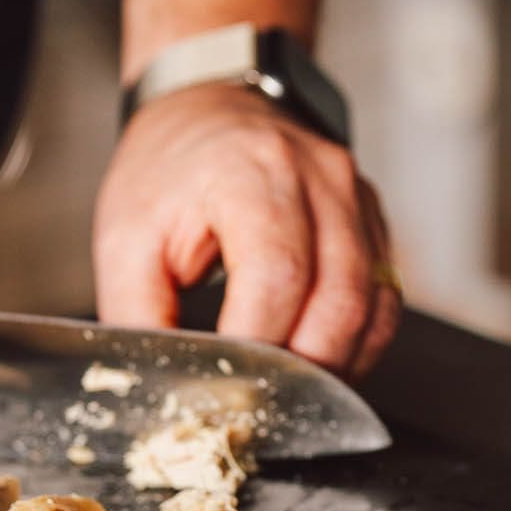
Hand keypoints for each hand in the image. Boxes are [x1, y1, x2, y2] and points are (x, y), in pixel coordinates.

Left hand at [93, 83, 400, 377]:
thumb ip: (138, 316)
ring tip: (288, 396)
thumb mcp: (125, 238)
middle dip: (301, 372)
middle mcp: (320, 181)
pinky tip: (320, 366)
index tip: (228, 387)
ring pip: (373, 308)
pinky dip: (358, 345)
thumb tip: (159, 389)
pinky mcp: (373, 223)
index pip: (277, 278)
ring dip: (335, 367)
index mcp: (252, 173)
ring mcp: (356, 200)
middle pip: (339, 302)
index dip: (257, 345)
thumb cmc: (168, 170)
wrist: (211, 104)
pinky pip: (385, 300)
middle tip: (260, 406)